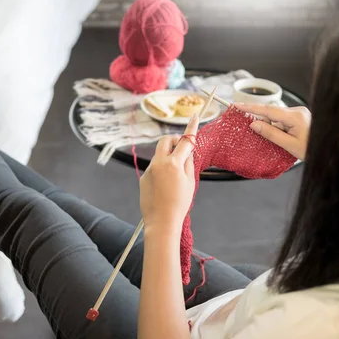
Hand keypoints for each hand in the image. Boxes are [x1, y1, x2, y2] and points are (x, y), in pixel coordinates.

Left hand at [139, 115, 198, 233]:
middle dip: (174, 140)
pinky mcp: (144, 177)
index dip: (191, 128)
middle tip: (182, 149)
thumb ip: (188, 162)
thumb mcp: (190, 181)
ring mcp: (149, 169)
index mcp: (173, 163)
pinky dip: (161, 171)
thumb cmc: (180, 203)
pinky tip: (165, 187)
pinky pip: (154, 168)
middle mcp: (159, 162)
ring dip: (168, 158)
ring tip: (175, 178)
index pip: (185, 141)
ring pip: (160, 155)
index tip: (195, 117)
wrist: (161, 221)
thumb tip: (187, 151)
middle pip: (165, 140)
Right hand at [235, 103, 310, 160]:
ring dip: (272, 127)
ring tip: (281, 141)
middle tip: (252, 129)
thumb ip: (270, 133)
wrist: (326, 149)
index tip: (237, 105)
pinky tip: (282, 137)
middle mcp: (298, 111)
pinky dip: (278, 127)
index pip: (268, 110)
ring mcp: (299, 112)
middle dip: (262, 122)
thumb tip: (254, 124)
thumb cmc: (311, 149)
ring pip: (277, 117)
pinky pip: (283, 119)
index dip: (250, 107)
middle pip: (271, 113)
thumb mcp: (289, 145)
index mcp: (295, 116)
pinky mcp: (300, 116)